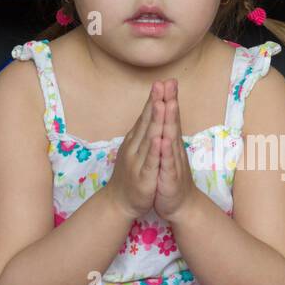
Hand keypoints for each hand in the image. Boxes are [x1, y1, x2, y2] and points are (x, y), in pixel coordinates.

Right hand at [102, 82, 163, 220]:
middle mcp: (135, 147)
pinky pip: (150, 162)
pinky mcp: (144, 177)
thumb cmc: (132, 175)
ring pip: (149, 138)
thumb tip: (148, 114)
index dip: (155, 99)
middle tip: (162, 83)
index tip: (164, 81)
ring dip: (155, 120)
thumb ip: (143, 132)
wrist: (120, 202)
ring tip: (161, 103)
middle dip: (156, 102)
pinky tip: (159, 139)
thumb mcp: (138, 150)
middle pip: (147, 121)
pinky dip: (154, 150)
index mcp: (136, 140)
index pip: (147, 116)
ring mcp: (138, 161)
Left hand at [153, 78, 197, 223]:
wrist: (179, 205)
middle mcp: (173, 149)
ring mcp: (173, 162)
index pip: (168, 117)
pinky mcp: (170, 177)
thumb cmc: (169, 177)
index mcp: (169, 142)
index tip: (166, 80)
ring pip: (170, 139)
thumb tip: (165, 118)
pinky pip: (166, 163)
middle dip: (170, 102)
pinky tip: (163, 140)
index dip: (167, 99)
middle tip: (169, 83)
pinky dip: (165, 151)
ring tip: (166, 104)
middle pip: (171, 122)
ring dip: (168, 121)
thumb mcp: (166, 154)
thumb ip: (166, 135)